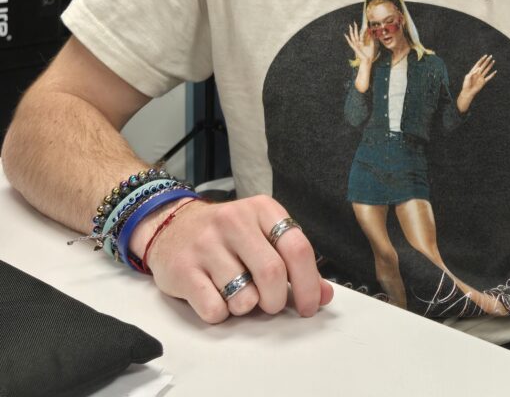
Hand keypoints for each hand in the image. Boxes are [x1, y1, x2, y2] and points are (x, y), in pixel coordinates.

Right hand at [137, 195, 333, 323]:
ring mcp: (207, 243)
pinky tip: (215, 294)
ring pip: (244, 296)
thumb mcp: (262, 236)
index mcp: (262, 209)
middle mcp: (235, 220)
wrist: (171, 226)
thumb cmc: (226, 236)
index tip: (309, 305)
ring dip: (246, 307)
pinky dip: (220, 313)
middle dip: (276, 301)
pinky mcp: (184, 268)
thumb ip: (294, 264)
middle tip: (269, 303)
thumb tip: (325, 294)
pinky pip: (215, 310)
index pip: (297, 247)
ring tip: (237, 292)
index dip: (309, 283)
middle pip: (273, 273)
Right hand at [344, 22, 374, 65]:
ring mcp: (356, 45)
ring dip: (352, 32)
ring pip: (353, 37)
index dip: (361, 30)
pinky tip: (346, 35)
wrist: (367, 60)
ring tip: (350, 26)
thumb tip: (371, 33)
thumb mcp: (371, 45)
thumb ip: (371, 39)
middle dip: (355, 28)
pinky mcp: (355, 48)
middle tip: (354, 22)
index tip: (361, 24)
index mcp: (361, 42)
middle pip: (356, 34)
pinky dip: (348, 39)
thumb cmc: (370, 54)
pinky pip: (351, 43)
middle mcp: (358, 43)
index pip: (360, 34)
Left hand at [457, 55, 495, 111]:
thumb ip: (473, 72)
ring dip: (490, 65)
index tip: (485, 55)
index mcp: (473, 71)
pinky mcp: (483, 82)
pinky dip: (492, 75)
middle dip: (487, 60)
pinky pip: (489, 77)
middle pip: (483, 65)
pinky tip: (495, 71)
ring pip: (487, 70)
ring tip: (493, 61)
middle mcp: (478, 73)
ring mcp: (481, 77)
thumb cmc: (466, 84)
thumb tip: (479, 68)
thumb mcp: (467, 77)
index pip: (478, 63)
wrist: (468, 92)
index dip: (482, 59)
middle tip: (491, 56)